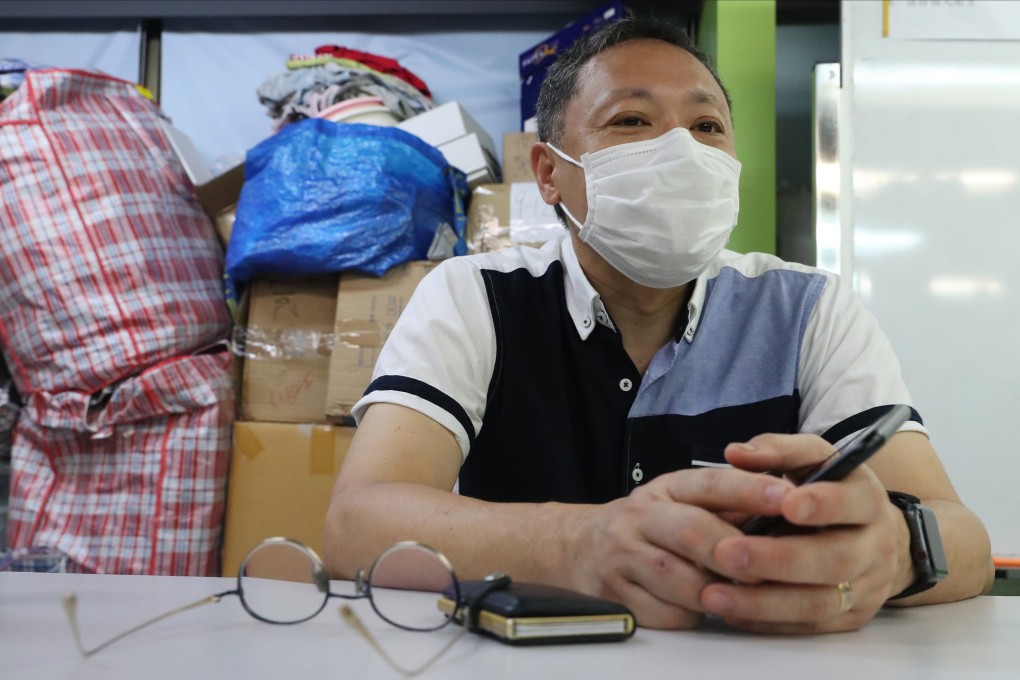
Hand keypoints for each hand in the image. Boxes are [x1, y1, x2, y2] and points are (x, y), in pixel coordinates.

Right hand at [566, 465, 794, 629]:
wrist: (580, 545)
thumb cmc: (650, 525)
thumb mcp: (681, 501)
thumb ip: (728, 505)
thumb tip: (786, 510)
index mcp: (666, 489)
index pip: (710, 484)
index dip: (750, 489)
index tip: (787, 497)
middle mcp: (640, 516)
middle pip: (692, 532)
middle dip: (733, 552)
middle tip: (765, 568)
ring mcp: (622, 555)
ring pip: (678, 579)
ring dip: (713, 591)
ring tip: (733, 593)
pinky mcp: (614, 593)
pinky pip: (665, 612)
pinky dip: (690, 614)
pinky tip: (698, 607)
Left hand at [698, 433, 906, 632]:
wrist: (876, 535)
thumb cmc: (830, 489)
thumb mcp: (812, 460)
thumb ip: (777, 451)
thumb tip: (735, 453)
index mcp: (866, 500)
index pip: (852, 502)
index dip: (823, 504)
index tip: (786, 505)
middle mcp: (875, 546)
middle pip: (835, 559)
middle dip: (778, 559)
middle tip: (725, 553)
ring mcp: (868, 587)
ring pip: (820, 602)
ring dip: (764, 601)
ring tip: (713, 594)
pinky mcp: (852, 617)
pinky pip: (811, 626)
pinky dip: (769, 622)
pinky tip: (732, 612)